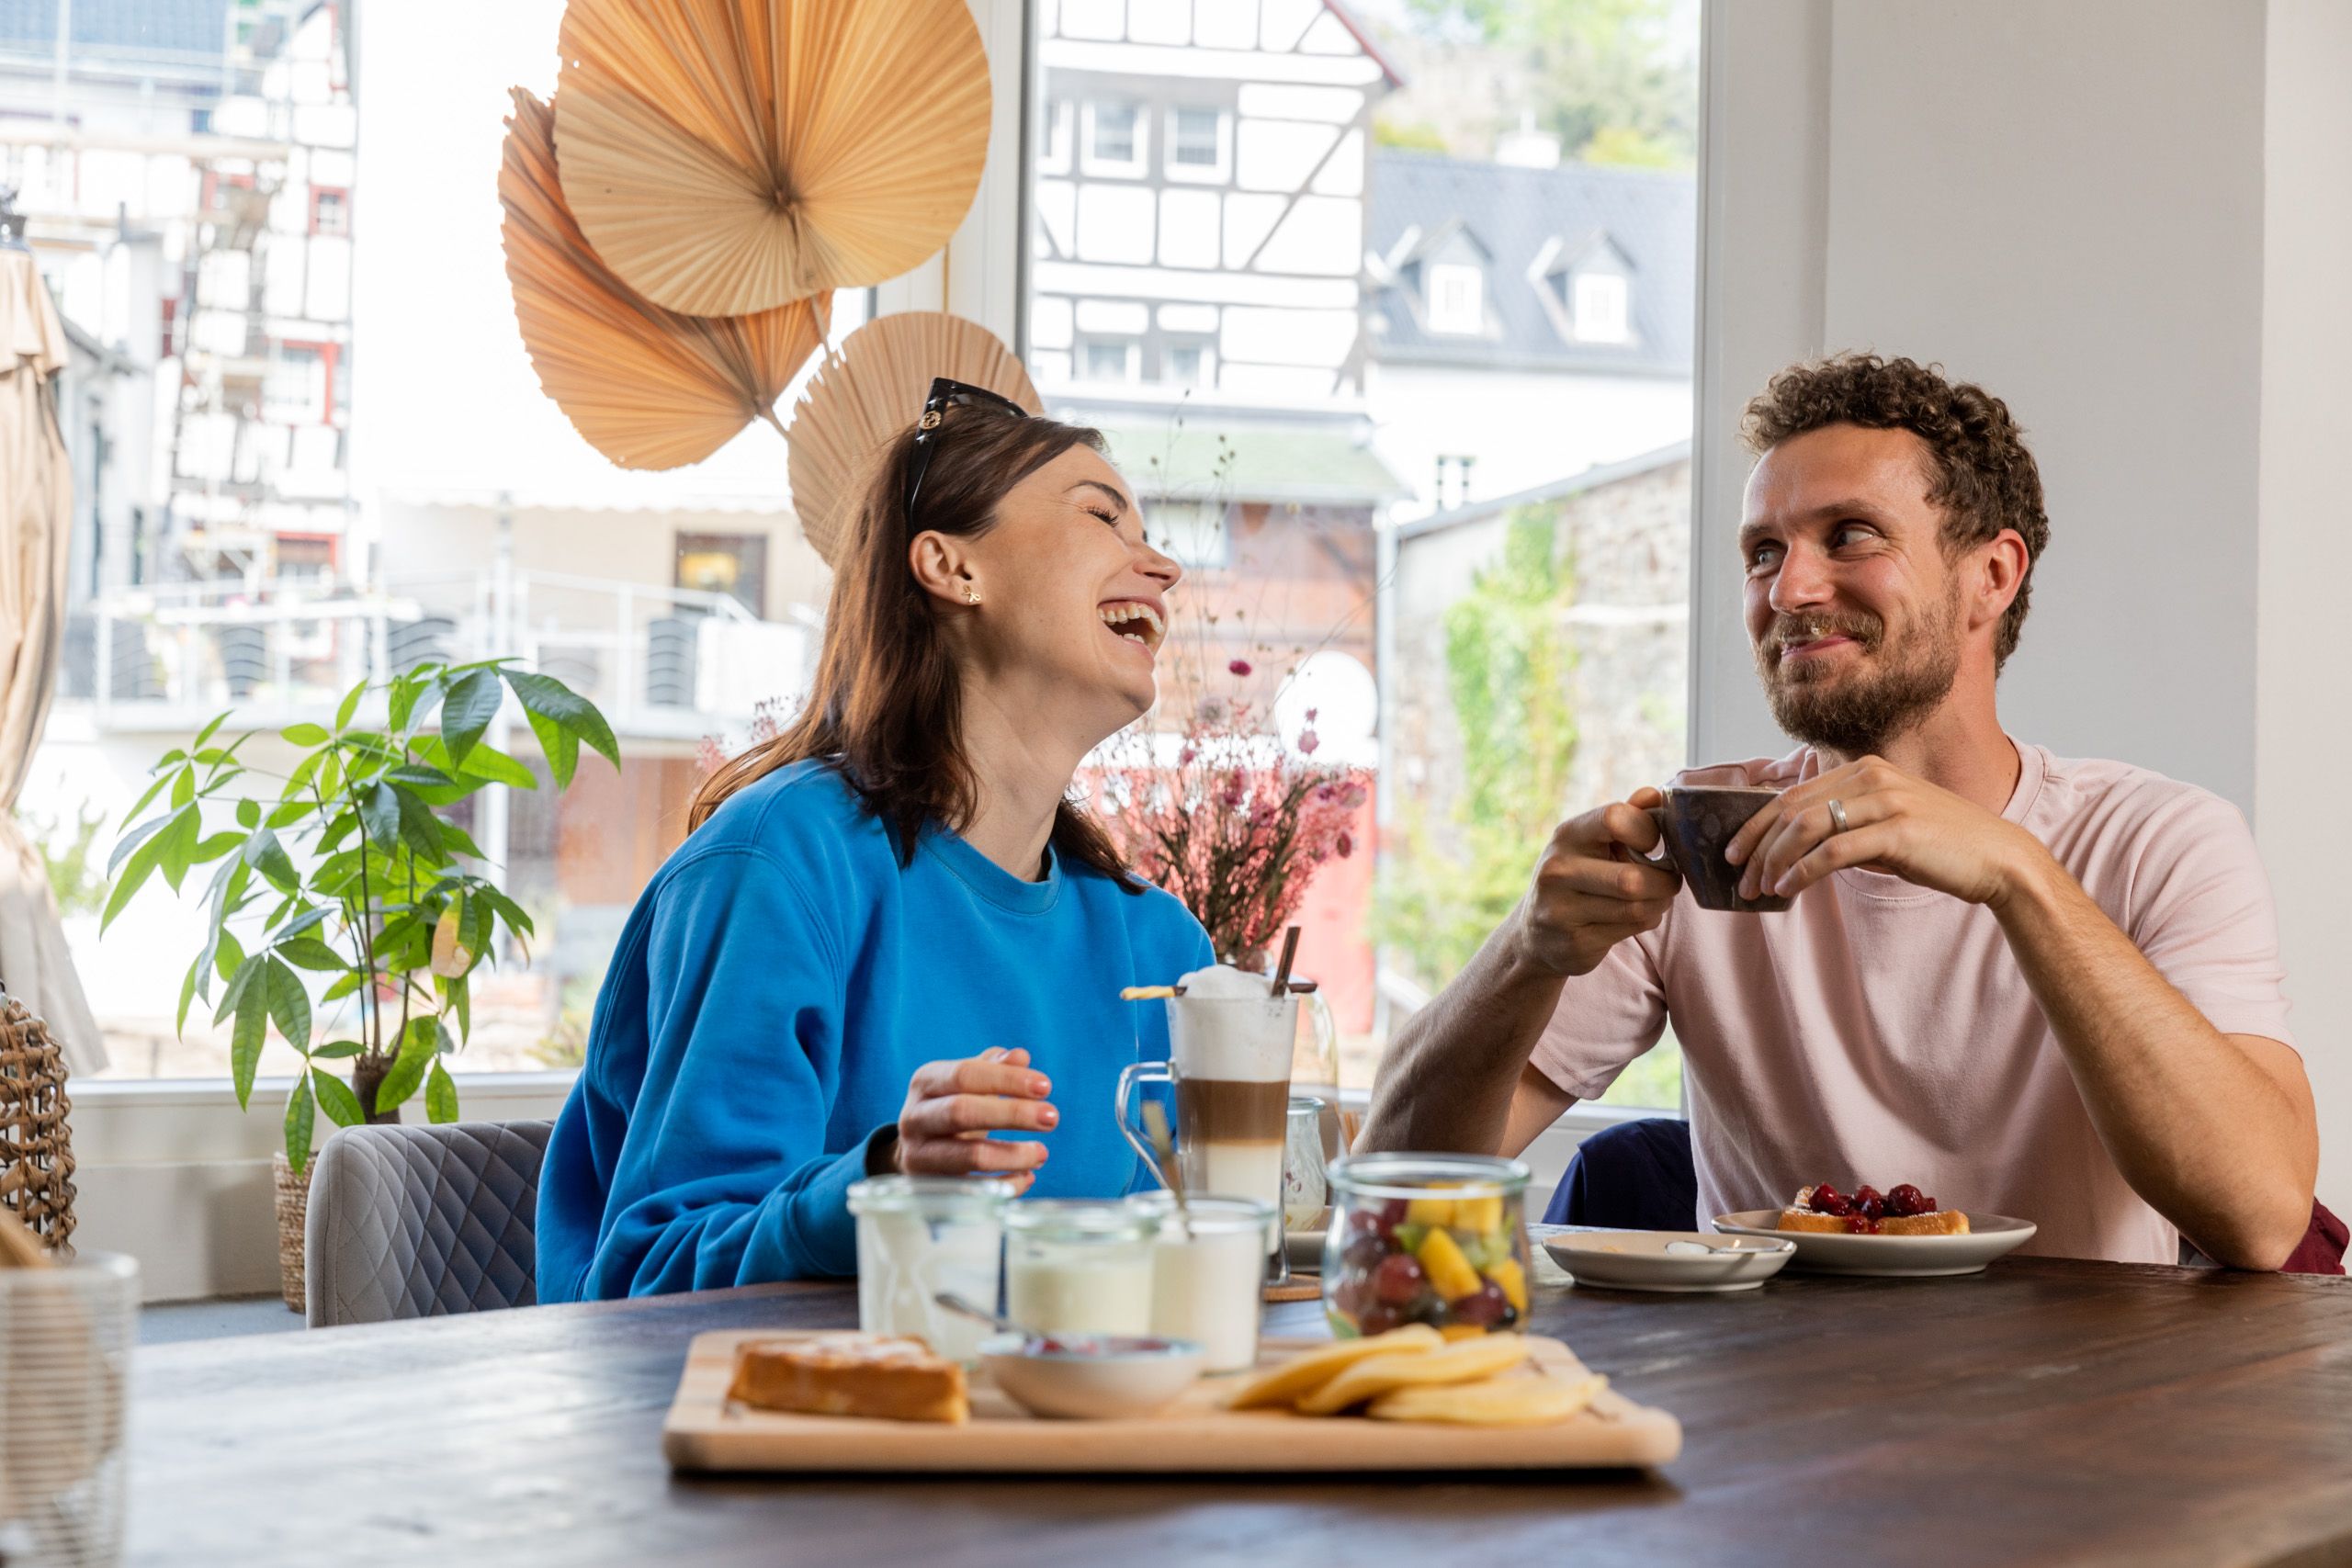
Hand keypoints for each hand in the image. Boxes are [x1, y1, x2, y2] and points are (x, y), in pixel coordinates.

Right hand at [893, 1046, 1056, 1192]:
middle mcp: (915, 1117)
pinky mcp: (931, 1188)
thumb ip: (993, 1069)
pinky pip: (973, 1190)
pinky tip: (1027, 1177)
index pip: (965, 1075)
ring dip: (1012, 1155)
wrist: (917, 1151)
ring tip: (1042, 1153)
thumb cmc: (951, 1109)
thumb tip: (1020, 1056)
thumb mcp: (966, 1086)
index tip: (1045, 1086)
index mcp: (925, 1082)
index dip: (1006, 1080)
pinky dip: (1005, 1185)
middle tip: (1052, 1117)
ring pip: (968, 1156)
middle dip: (1012, 1114)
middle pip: (963, 1112)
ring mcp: (919, 1155)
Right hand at [1511, 787, 1684, 977]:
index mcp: (1566, 835)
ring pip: (1638, 907)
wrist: (1536, 934)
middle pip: (1632, 879)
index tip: (1652, 844)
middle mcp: (1557, 871)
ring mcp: (1561, 910)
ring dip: (1659, 902)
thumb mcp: (1592, 842)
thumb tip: (1654, 794)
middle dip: (1665, 881)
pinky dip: (1647, 921)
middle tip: (1670, 880)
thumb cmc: (1577, 877)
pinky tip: (1638, 915)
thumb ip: (1626, 816)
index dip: (1647, 830)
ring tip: (1656, 897)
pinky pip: (1632, 929)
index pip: (1615, 818)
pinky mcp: (1575, 943)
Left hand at [1724, 756, 2036, 905]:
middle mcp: (1872, 776)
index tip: (1735, 852)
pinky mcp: (1896, 830)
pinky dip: (1802, 871)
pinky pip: (1832, 851)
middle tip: (1739, 877)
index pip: (1793, 794)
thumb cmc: (1937, 845)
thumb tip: (1794, 846)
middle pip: (1792, 809)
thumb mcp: (1885, 824)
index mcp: (1865, 768)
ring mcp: (1885, 800)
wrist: (1997, 858)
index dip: (1756, 825)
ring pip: (1806, 827)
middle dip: (1758, 846)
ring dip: (1775, 861)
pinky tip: (1788, 889)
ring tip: (1760, 889)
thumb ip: (1846, 824)